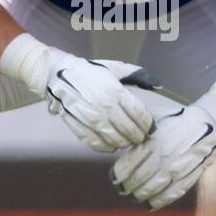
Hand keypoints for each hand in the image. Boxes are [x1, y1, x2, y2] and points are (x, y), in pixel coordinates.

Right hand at [0, 33, 158, 153]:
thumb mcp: (115, 68)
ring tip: (126, 140)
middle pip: (130, 130)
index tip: (150, 128)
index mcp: (116, 91)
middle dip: (138, 136)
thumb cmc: (89, 71)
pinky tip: (111, 145)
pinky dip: (106, 148)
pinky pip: (96, 144)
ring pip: (115, 140)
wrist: (58, 74)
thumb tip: (157, 83)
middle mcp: (105, 106)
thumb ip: (137, 75)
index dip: (148, 125)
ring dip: (124, 143)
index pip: (139, 115)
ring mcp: (91, 118)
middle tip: (140, 137)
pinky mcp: (78, 126)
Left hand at [110, 102, 215, 209]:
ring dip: (142, 195)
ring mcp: (177, 167)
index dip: (119, 175)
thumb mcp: (154, 117)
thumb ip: (137, 128)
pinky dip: (161, 201)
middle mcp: (164, 156)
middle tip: (123, 190)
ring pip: (154, 188)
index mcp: (153, 141)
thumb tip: (119, 137)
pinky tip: (152, 204)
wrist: (206, 123)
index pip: (129, 164)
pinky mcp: (189, 175)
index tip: (114, 179)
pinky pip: (173, 192)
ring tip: (136, 197)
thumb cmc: (175, 120)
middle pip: (139, 179)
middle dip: (128, 187)